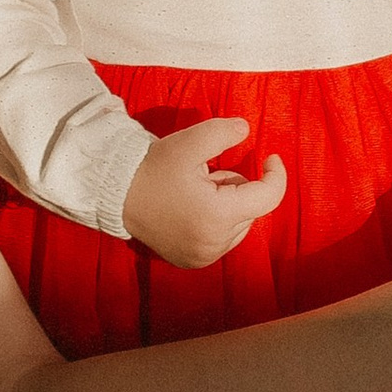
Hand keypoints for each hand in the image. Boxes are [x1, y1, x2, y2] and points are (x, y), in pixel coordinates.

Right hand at [121, 118, 288, 269]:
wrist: (116, 194)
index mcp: (218, 216)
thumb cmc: (153, 167)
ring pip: (239, 225)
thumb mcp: (190, 142)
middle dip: (236, 188)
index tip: (270, 156)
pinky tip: (191, 210)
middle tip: (206, 176)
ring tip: (196, 194)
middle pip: (251, 210)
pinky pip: (222, 239)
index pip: (268, 198)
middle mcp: (214, 244)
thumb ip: (223, 132)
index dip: (275, 174)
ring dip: (228, 206)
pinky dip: (216, 222)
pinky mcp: (193, 261)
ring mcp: (203, 256)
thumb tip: (247, 129)